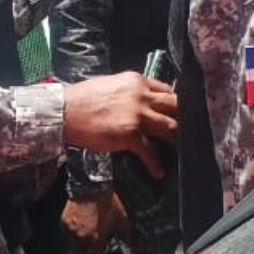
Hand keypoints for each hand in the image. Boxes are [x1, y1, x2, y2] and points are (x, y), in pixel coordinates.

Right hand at [61, 74, 177, 179]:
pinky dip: (156, 164)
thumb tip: (144, 101)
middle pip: (175, 106)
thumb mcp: (112, 85)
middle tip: (191, 131)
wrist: (63, 112)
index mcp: (137, 81)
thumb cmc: (82, 99)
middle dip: (185, 118)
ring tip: (182, 150)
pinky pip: (150, 151)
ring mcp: (137, 115)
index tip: (181, 113)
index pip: (167, 90)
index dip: (176, 103)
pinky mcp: (130, 134)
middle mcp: (141, 96)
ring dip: (177, 140)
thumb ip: (131, 91)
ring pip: (170, 127)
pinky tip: (159, 171)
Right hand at [62, 191, 126, 253]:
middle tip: (95, 243)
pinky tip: (81, 225)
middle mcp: (81, 238)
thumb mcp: (122, 219)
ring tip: (88, 232)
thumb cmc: (107, 202)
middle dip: (88, 251)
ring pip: (73, 245)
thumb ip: (124, 235)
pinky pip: (67, 235)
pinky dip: (73, 233)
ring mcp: (70, 231)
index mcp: (95, 239)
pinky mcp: (63, 223)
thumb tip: (127, 244)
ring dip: (80, 243)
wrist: (92, 186)